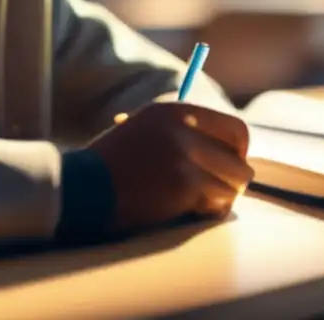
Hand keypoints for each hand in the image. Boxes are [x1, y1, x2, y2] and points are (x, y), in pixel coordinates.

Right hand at [88, 102, 252, 231]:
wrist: (84, 187)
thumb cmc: (112, 166)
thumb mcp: (145, 132)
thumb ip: (183, 135)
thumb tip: (232, 151)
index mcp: (174, 110)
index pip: (235, 129)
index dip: (238, 154)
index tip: (229, 168)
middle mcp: (183, 127)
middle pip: (239, 160)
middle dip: (232, 181)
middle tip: (218, 193)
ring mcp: (185, 154)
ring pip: (233, 185)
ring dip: (218, 199)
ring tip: (195, 203)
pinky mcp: (184, 183)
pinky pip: (217, 204)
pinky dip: (206, 212)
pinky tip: (184, 210)